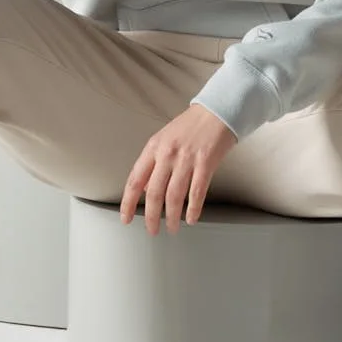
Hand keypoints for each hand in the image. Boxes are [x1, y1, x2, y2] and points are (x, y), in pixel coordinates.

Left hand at [120, 104, 237, 235]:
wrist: (216, 111)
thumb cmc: (190, 126)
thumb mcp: (163, 140)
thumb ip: (152, 163)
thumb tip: (143, 189)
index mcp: (153, 148)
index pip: (134, 180)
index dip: (128, 203)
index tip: (125, 218)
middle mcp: (167, 154)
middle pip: (153, 193)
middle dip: (151, 216)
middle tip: (152, 230)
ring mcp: (186, 159)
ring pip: (174, 196)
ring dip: (172, 217)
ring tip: (172, 228)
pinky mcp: (205, 162)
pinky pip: (197, 192)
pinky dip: (193, 209)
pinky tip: (191, 218)